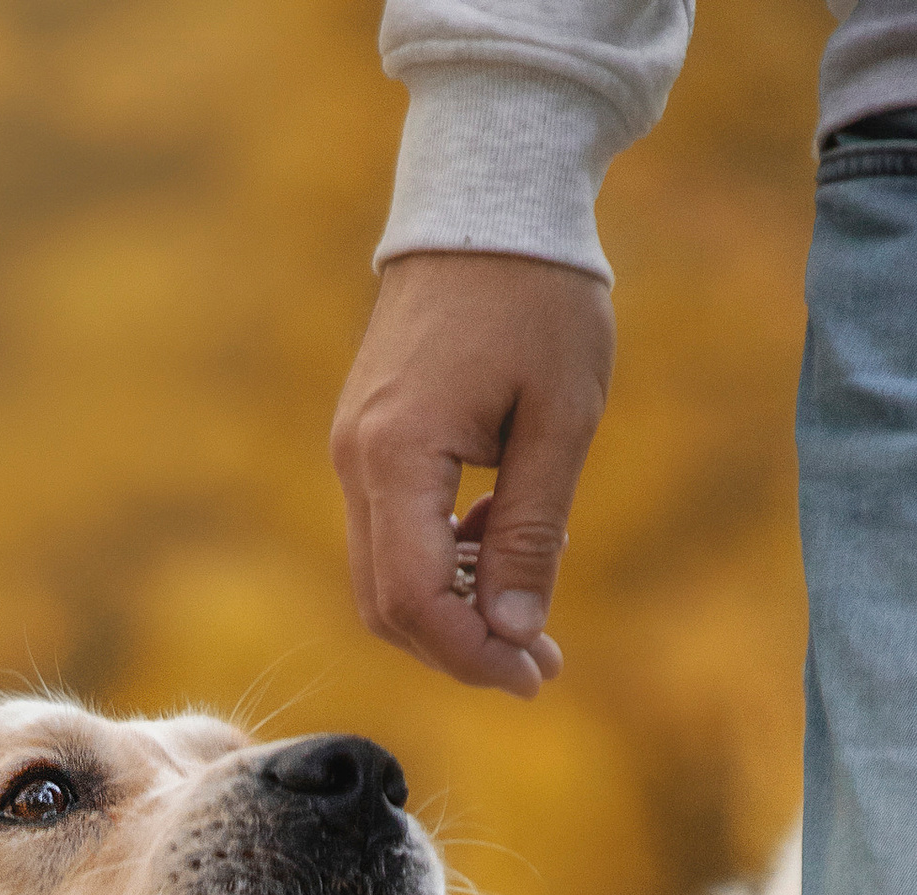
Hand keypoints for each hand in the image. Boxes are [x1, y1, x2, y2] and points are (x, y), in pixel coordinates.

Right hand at [330, 251, 613, 697]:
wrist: (487, 196)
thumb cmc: (538, 296)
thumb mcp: (560, 419)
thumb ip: (533, 531)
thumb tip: (515, 633)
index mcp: (398, 456)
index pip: (416, 599)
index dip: (473, 655)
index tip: (536, 676)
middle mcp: (357, 461)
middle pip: (389, 605)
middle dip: (463, 648)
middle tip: (539, 664)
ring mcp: (355, 450)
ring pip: (386, 577)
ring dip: (455, 609)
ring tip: (532, 604)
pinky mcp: (369, 439)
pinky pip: (392, 533)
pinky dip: (444, 562)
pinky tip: (503, 537)